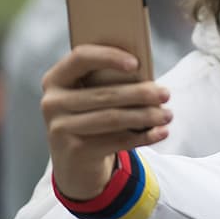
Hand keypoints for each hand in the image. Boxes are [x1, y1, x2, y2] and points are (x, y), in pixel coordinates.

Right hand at [41, 44, 171, 199]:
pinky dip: (144, 136)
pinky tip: (161, 132)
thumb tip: (149, 80)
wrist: (75, 161)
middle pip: (104, 94)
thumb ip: (110, 82)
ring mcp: (60, 128)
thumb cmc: (92, 116)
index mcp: (56, 79)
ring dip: (146, 116)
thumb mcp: (93, 96)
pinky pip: (117, 141)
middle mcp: (52, 102)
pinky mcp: (75, 151)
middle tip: (166, 94)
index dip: (108, 57)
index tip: (136, 63)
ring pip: (113, 118)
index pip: (80, 58)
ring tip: (168, 115)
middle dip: (140, 93)